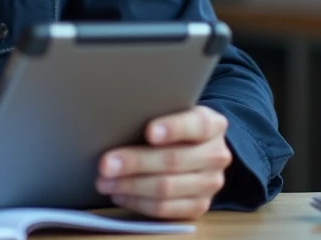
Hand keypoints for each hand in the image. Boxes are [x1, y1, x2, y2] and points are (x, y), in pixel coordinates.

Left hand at [95, 105, 231, 219]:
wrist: (194, 149)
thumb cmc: (172, 126)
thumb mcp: (170, 111)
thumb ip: (153, 113)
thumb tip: (117, 120)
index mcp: (212, 124)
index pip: (197, 125)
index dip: (173, 128)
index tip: (149, 132)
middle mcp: (216, 154)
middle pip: (174, 160)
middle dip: (135, 162)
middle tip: (105, 164)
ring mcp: (210, 183)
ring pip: (166, 188)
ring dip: (130, 186)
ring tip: (104, 182)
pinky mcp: (199, 206)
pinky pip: (165, 209)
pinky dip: (138, 202)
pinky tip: (119, 194)